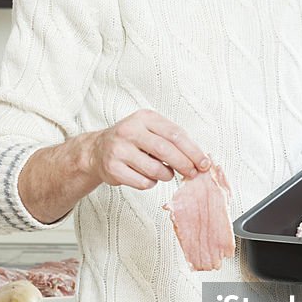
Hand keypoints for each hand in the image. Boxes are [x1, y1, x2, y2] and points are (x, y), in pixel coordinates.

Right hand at [88, 109, 209, 191]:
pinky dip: (151, 183)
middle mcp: (129, 131)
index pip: (175, 134)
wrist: (97, 150)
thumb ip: (172, 140)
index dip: (193, 151)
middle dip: (184, 164)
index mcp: (144, 118)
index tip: (204, 163)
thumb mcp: (150, 130)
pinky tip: (146, 177)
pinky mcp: (113, 168)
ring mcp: (119, 149)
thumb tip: (199, 159)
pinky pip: (143, 183)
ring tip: (164, 173)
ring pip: (155, 170)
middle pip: (166, 150)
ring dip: (167, 176)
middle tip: (193, 173)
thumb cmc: (132, 141)